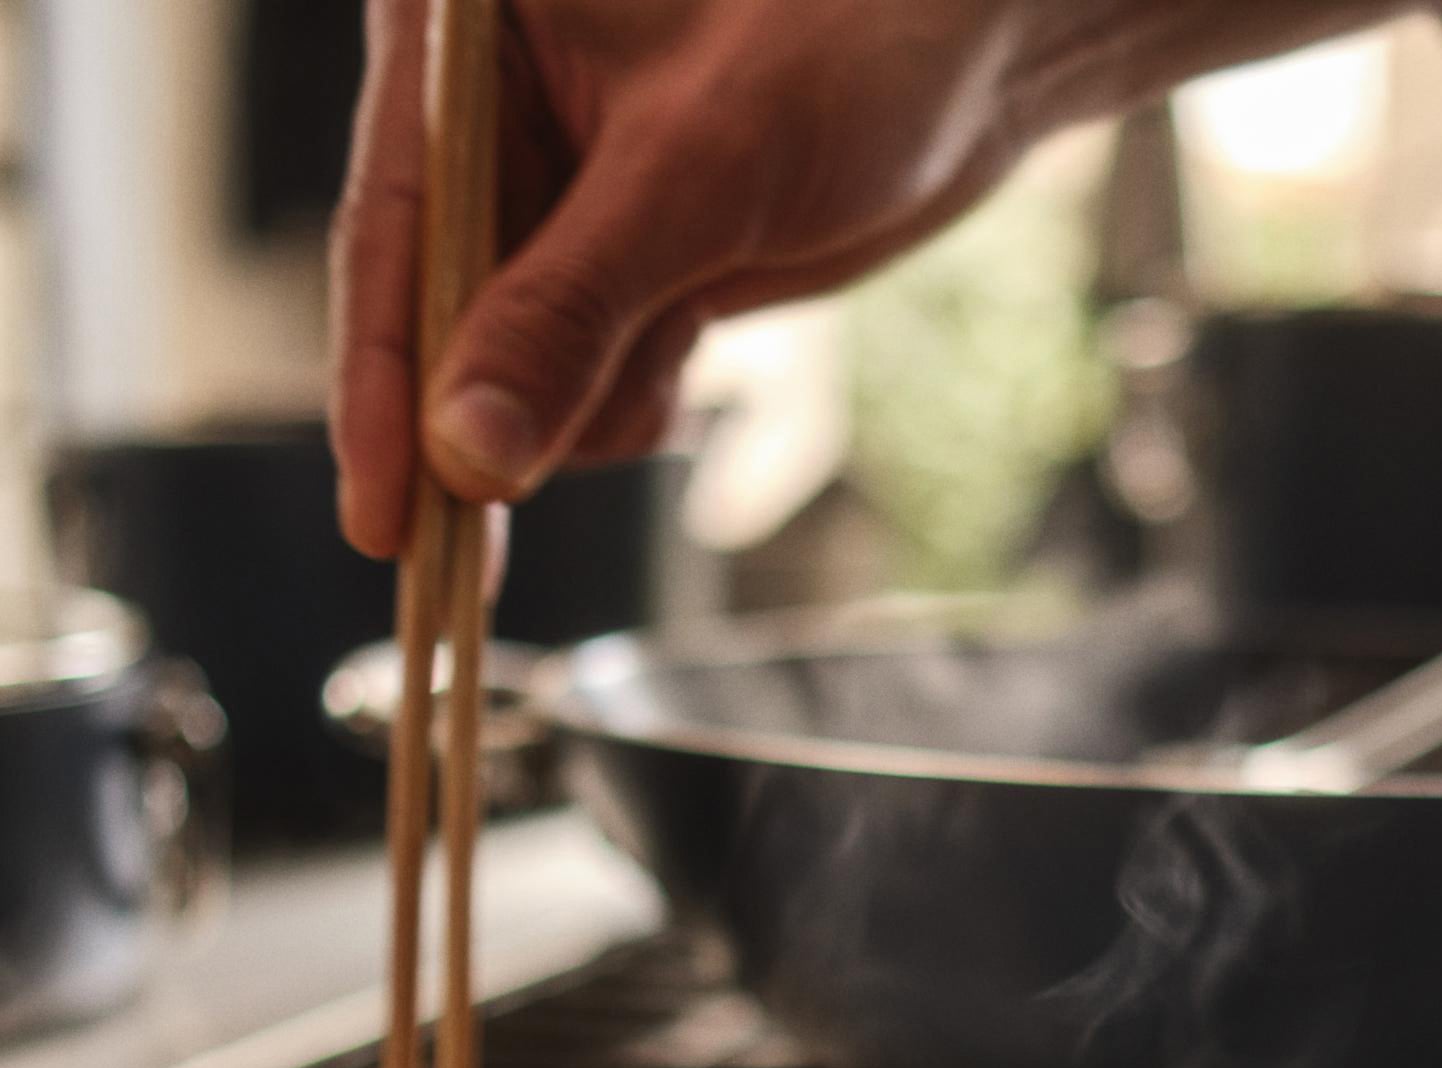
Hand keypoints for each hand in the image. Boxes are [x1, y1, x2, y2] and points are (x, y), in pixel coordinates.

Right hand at [331, 0, 1408, 557]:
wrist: (973, 56)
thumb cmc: (848, 43)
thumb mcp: (694, 173)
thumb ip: (569, 312)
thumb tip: (468, 456)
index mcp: (458, 36)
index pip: (390, 229)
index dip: (382, 387)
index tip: (382, 520)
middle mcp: (486, 116)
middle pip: (436, 317)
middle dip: (492, 417)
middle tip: (470, 555)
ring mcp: (550, 199)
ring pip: (513, 371)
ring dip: (584, 405)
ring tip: (674, 339)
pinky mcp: (617, 261)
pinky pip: (582, 379)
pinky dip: (627, 399)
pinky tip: (685, 347)